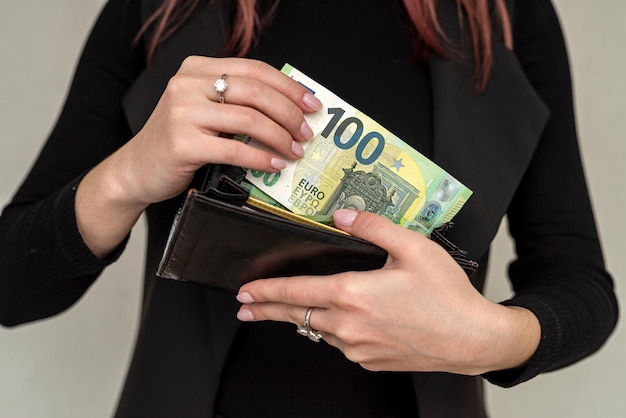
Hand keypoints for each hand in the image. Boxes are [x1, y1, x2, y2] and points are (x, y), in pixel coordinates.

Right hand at [111, 57, 321, 205]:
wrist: (137, 169)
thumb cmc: (178, 141)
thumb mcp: (203, 109)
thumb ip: (236, 101)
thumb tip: (290, 108)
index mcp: (196, 69)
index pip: (253, 69)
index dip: (288, 86)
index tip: (312, 104)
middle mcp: (187, 85)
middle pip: (254, 92)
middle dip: (288, 113)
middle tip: (306, 132)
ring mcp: (182, 113)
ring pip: (248, 120)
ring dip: (280, 137)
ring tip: (294, 151)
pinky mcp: (182, 144)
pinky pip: (234, 150)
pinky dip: (261, 158)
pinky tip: (275, 165)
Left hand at [236, 210, 540, 374]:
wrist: (473, 338)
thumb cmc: (447, 294)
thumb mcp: (412, 247)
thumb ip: (372, 227)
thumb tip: (342, 215)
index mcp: (352, 294)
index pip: (295, 293)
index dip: (266, 291)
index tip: (246, 291)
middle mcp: (348, 325)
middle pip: (296, 317)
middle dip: (266, 310)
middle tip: (245, 308)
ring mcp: (357, 348)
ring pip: (318, 330)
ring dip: (303, 319)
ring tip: (291, 310)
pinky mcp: (369, 361)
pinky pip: (341, 344)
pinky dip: (334, 331)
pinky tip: (343, 321)